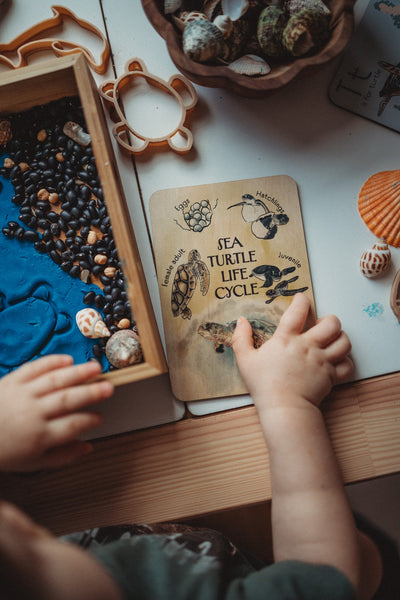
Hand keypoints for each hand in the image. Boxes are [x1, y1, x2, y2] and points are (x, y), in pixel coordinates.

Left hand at [0, 355, 112, 471]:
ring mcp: (21, 395)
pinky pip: (34, 368)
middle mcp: (32, 413)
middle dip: (91, 392)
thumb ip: (63, 456)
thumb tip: (88, 447)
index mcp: (39, 436)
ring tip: (96, 367)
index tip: (100, 417)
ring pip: (55, 380)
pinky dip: (51, 362)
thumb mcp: (33, 464)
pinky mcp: (11, 381)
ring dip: (78, 373)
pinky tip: (68, 359)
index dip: (90, 420)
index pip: (72, 425)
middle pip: (67, 399)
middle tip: (109, 387)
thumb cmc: (4, 451)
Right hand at [232, 293, 352, 410]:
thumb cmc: (264, 385)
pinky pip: (348, 364)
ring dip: (340, 338)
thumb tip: (241, 321)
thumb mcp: (245, 360)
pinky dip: (345, 361)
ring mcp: (322, 361)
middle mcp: (308, 346)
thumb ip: (241, 338)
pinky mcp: (331, 376)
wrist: (284, 408)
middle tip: (320, 326)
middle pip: (332, 323)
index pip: (299, 310)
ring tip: (331, 341)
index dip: (302, 300)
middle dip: (329, 320)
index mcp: (287, 339)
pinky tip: (336, 360)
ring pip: (344, 342)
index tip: (301, 299)